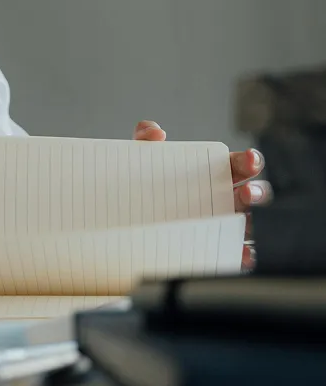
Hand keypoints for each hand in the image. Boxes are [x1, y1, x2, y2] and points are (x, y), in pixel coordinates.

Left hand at [133, 120, 272, 269]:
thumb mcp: (142, 155)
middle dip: (257, 191)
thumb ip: (145, 136)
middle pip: (253, 193)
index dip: (250, 160)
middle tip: (247, 192)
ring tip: (243, 221)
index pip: (240, 163)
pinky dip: (243, 254)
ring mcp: (222, 222)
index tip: (248, 159)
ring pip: (250, 223)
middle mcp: (224, 197)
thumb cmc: (146, 181)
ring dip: (253, 222)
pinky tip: (240, 253)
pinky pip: (236, 252)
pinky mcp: (215, 247)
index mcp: (213, 171)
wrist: (128, 213)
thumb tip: (156, 132)